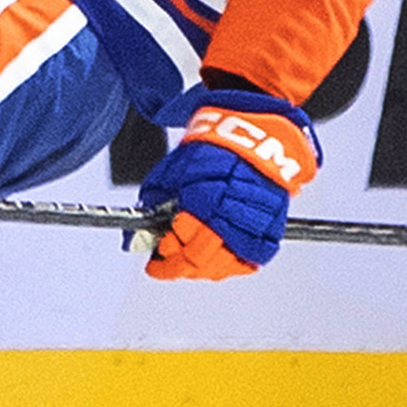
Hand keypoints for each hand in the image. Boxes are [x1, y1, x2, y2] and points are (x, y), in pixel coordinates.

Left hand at [142, 93, 319, 280]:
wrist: (249, 139)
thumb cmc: (209, 153)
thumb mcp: (167, 176)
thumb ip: (151, 210)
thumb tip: (135, 241)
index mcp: (205, 199)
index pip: (183, 247)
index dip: (166, 261)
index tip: (155, 263)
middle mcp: (232, 214)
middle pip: (204, 260)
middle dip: (181, 264)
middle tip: (169, 261)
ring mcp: (254, 224)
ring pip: (226, 266)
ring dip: (204, 268)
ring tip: (190, 259)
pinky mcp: (272, 229)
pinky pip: (250, 261)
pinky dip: (231, 265)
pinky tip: (215, 259)